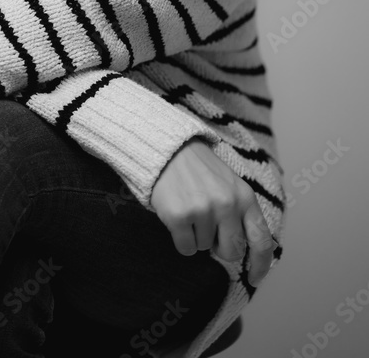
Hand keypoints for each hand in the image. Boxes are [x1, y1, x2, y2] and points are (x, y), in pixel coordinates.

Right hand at [150, 138, 274, 287]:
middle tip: (209, 228)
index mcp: (245, 197)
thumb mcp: (230, 186)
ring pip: (205, 248)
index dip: (260, 265)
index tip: (254, 278)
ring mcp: (203, 210)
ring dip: (197, 236)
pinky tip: (179, 216)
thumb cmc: (201, 171)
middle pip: (232, 252)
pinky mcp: (179, 216)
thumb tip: (250, 251)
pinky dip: (181, 239)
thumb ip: (242, 214)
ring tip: (191, 209)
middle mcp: (227, 204)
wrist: (169, 150)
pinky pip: (186, 248)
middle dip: (220, 247)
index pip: (261, 241)